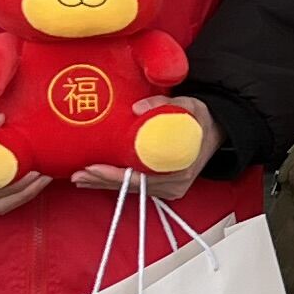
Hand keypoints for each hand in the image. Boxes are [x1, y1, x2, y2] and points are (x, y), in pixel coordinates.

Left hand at [75, 94, 220, 203]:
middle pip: (132, 186)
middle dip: (102, 181)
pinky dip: (114, 182)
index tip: (94, 167)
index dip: (115, 174)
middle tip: (77, 174)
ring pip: (131, 189)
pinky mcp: (162, 187)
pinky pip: (135, 186)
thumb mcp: (189, 105)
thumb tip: (136, 108)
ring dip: (104, 184)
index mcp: (180, 169)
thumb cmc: (200, 119)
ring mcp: (168, 188)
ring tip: (79, 178)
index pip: (141, 177)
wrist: (216, 129)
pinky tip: (95, 179)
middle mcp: (174, 185)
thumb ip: (163, 104)